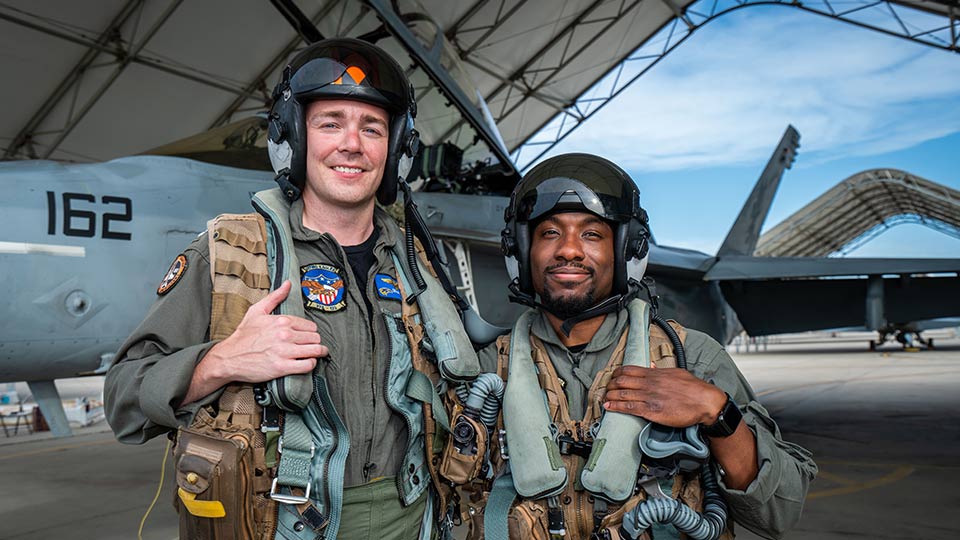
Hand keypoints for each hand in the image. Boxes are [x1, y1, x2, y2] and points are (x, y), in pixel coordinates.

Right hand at [182, 281, 325, 404]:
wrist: (229, 357)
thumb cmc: (243, 336)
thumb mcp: (257, 311)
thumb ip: (275, 297)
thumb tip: (288, 284)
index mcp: (281, 321)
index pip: (310, 325)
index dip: (310, 331)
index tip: (308, 335)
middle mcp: (284, 335)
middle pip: (315, 337)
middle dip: (315, 341)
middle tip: (312, 345)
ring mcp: (284, 351)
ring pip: (315, 350)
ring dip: (318, 352)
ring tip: (315, 354)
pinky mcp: (282, 367)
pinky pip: (308, 365)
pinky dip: (311, 364)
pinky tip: (307, 363)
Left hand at [602, 366, 726, 427]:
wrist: (705, 402)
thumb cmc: (694, 388)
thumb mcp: (676, 373)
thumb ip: (660, 370)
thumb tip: (649, 366)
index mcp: (654, 373)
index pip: (628, 370)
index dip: (616, 373)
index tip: (612, 377)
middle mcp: (649, 383)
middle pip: (621, 381)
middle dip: (610, 385)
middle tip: (606, 389)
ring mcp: (649, 397)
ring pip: (622, 394)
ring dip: (610, 396)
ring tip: (603, 398)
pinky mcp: (652, 411)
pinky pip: (629, 407)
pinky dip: (616, 406)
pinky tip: (609, 407)